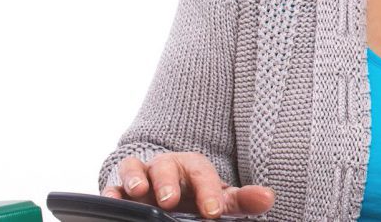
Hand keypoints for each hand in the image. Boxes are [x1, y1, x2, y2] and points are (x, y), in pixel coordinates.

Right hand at [100, 152, 274, 218]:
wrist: (167, 192)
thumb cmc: (196, 195)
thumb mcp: (219, 199)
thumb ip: (242, 200)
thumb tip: (268, 198)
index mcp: (193, 167)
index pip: (203, 173)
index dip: (208, 191)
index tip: (212, 213)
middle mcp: (166, 167)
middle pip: (167, 166)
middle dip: (168, 182)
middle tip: (171, 201)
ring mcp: (141, 175)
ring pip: (135, 168)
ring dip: (136, 178)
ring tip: (139, 192)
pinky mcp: (120, 188)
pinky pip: (113, 184)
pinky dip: (112, 191)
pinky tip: (113, 201)